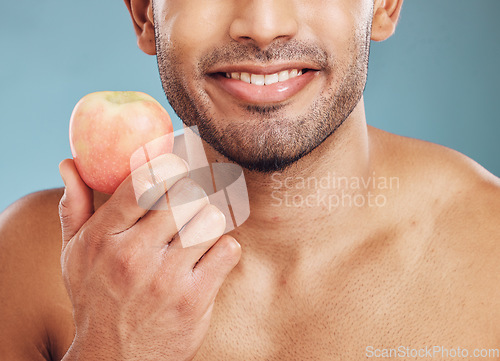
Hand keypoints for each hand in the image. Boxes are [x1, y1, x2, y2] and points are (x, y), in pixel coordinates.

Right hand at [58, 154, 240, 360]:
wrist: (113, 359)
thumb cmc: (96, 298)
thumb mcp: (74, 254)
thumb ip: (74, 207)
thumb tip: (69, 164)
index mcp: (104, 236)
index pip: (143, 181)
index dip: (168, 164)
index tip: (176, 165)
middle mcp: (134, 254)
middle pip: (186, 195)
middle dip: (192, 194)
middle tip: (189, 204)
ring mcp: (166, 278)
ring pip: (211, 218)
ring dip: (210, 221)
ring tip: (198, 232)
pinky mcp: (194, 298)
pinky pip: (228, 249)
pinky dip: (224, 249)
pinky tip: (210, 257)